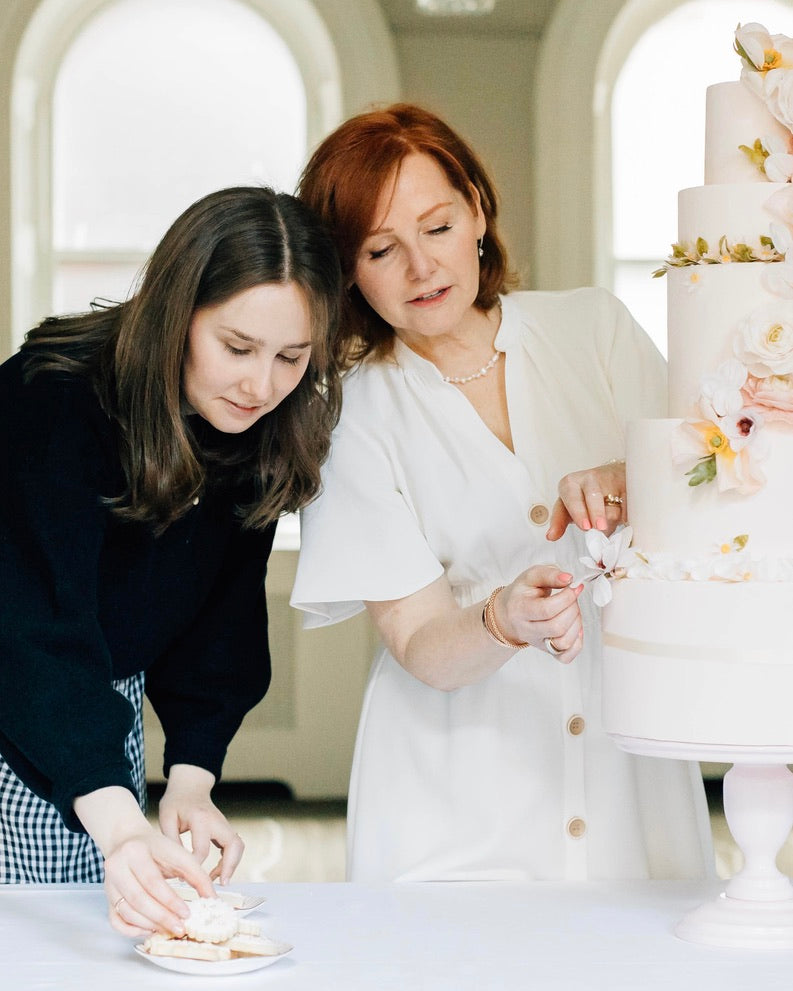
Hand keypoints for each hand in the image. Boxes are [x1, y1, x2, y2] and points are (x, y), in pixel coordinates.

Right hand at [74, 786, 215, 937]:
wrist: (127, 840)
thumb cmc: (155, 848)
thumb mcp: (177, 852)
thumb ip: (195, 873)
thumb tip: (212, 897)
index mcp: (136, 851)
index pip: (153, 881)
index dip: (170, 900)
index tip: (187, 913)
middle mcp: (118, 867)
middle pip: (139, 898)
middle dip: (162, 917)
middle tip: (180, 927)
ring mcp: (109, 884)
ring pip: (127, 911)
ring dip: (149, 925)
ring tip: (169, 929)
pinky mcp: (107, 897)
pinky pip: (116, 920)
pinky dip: (132, 930)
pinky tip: (149, 930)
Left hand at [158, 764, 243, 886]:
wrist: (190, 786)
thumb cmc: (176, 802)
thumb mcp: (166, 818)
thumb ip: (171, 841)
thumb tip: (177, 868)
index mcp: (201, 819)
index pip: (202, 849)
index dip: (194, 867)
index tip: (183, 878)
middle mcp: (217, 821)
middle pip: (233, 845)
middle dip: (229, 866)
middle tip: (220, 884)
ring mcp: (224, 823)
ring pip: (238, 846)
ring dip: (232, 864)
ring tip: (219, 881)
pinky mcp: (225, 828)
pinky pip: (234, 845)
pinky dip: (230, 860)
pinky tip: (218, 872)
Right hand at [492, 565, 583, 663]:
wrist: (509, 613)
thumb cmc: (522, 594)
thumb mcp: (531, 576)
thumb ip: (550, 574)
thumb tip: (569, 579)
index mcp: (520, 609)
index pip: (547, 609)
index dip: (567, 598)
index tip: (574, 587)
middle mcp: (527, 630)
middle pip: (557, 627)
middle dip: (573, 609)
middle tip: (572, 598)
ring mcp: (537, 643)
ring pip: (563, 643)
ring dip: (576, 625)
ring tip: (572, 612)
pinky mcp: (547, 651)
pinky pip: (565, 657)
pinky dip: (577, 643)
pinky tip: (575, 628)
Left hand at [546, 460, 625, 540]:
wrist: (610, 477)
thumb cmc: (583, 497)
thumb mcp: (567, 507)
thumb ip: (560, 522)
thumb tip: (551, 536)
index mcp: (569, 484)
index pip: (571, 498)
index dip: (578, 513)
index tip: (585, 527)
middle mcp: (588, 478)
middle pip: (593, 496)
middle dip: (597, 513)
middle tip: (600, 527)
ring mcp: (609, 479)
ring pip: (613, 505)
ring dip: (612, 520)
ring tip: (609, 525)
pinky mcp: (628, 483)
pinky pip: (630, 504)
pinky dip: (627, 516)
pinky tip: (624, 518)